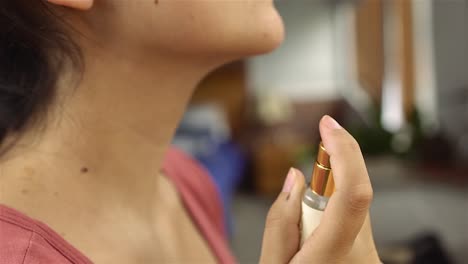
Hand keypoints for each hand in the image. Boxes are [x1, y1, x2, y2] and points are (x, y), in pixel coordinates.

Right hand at [259, 115, 380, 263]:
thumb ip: (278, 222)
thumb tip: (294, 177)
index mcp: (332, 257)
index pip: (352, 193)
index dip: (343, 151)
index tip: (328, 126)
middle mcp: (361, 255)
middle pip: (349, 194)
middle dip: (323, 184)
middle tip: (299, 212)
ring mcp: (370, 258)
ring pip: (350, 208)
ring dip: (325, 207)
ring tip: (302, 239)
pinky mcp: (371, 257)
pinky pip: (353, 222)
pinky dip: (332, 220)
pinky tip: (314, 242)